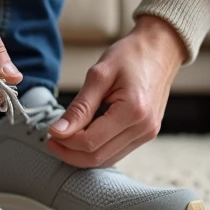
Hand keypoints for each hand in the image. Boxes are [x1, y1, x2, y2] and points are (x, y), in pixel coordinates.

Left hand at [47, 15, 186, 167]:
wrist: (159, 50)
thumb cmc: (131, 56)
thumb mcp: (99, 75)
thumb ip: (79, 107)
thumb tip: (58, 131)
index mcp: (133, 111)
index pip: (90, 142)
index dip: (66, 141)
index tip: (50, 131)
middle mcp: (143, 128)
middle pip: (98, 157)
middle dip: (70, 152)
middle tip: (52, 139)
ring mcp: (147, 134)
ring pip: (106, 159)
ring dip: (81, 154)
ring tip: (65, 137)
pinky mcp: (146, 134)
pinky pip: (116, 152)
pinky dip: (96, 149)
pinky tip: (84, 135)